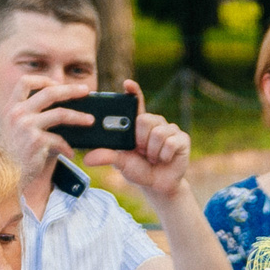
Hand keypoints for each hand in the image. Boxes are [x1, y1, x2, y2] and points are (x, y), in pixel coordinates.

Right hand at [0, 75, 91, 191]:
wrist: (4, 176)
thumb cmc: (13, 154)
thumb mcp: (15, 129)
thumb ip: (30, 116)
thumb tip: (61, 107)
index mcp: (11, 107)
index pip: (25, 82)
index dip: (43, 79)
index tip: (57, 83)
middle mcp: (17, 113)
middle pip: (49, 92)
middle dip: (70, 90)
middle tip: (86, 91)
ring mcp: (26, 126)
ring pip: (60, 114)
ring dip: (78, 117)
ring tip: (90, 120)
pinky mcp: (36, 142)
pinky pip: (59, 140)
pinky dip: (67, 147)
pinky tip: (70, 153)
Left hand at [100, 81, 192, 201]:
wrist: (157, 186)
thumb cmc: (139, 170)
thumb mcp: (120, 163)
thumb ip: (106, 156)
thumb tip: (87, 159)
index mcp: (139, 123)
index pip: (136, 102)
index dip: (133, 91)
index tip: (127, 84)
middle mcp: (155, 122)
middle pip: (145, 120)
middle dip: (140, 141)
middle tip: (141, 152)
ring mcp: (170, 129)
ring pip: (158, 133)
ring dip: (152, 152)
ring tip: (153, 157)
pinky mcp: (182, 139)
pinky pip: (170, 143)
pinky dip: (164, 155)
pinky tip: (165, 159)